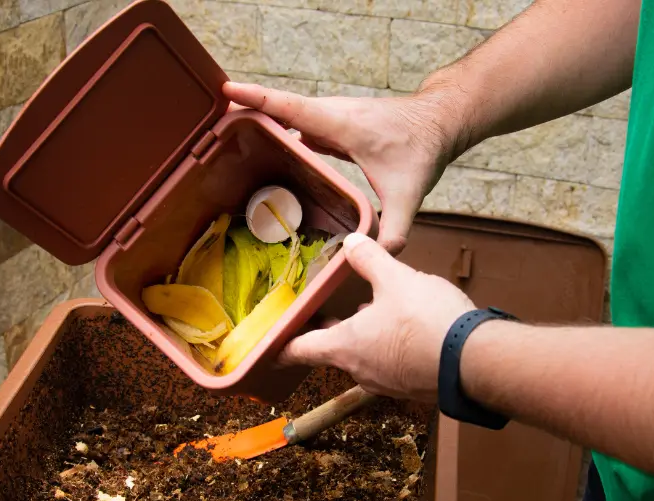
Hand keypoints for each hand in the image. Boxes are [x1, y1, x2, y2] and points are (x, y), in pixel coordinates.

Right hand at [222, 81, 464, 254]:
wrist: (438, 123)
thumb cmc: (423, 148)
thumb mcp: (408, 192)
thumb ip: (395, 227)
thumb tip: (382, 255)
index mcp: (339, 123)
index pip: (288, 106)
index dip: (257, 98)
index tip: (226, 91)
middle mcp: (330, 114)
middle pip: (279, 109)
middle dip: (247, 112)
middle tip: (214, 127)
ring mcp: (331, 118)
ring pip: (288, 116)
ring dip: (262, 121)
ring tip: (229, 138)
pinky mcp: (334, 125)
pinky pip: (299, 125)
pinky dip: (281, 132)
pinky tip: (269, 152)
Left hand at [279, 233, 475, 401]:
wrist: (474, 361)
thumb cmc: (427, 322)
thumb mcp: (396, 279)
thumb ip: (370, 259)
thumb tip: (352, 242)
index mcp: (345, 346)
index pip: (300, 350)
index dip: (282, 345)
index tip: (270, 346)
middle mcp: (361, 370)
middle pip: (335, 352)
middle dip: (332, 333)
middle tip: (330, 315)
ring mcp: (388, 383)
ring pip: (366, 358)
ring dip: (366, 337)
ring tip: (375, 311)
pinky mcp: (414, 386)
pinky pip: (393, 365)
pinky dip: (392, 347)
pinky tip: (409, 328)